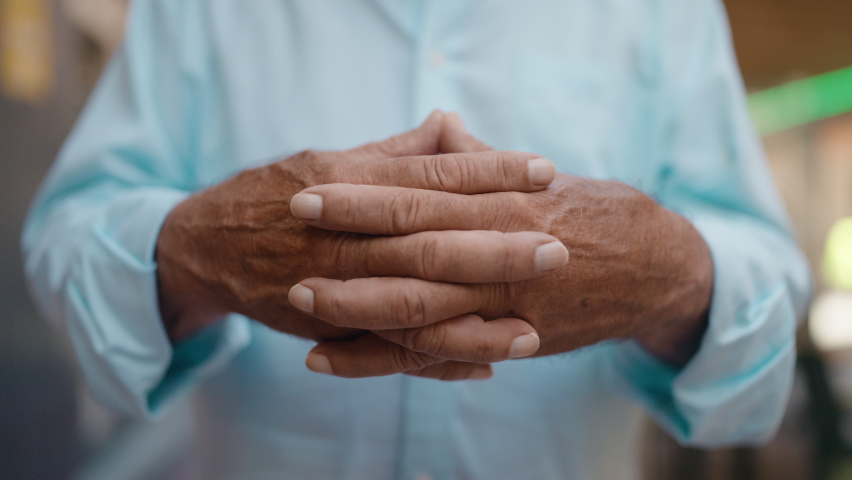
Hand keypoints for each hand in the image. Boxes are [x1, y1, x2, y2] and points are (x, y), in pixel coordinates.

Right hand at [155, 112, 559, 378]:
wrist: (205, 246)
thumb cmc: (276, 192)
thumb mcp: (329, 158)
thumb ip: (394, 150)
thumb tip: (450, 125)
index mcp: (346, 180)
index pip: (429, 176)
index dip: (487, 173)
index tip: (543, 171)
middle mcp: (342, 236)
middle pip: (428, 243)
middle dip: (495, 248)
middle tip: (556, 247)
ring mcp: (332, 287)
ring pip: (412, 308)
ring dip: (474, 321)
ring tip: (532, 328)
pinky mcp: (326, 327)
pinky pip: (386, 351)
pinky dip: (436, 361)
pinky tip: (485, 367)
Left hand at [294, 126, 712, 376]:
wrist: (656, 269)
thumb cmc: (591, 214)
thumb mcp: (540, 182)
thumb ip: (480, 160)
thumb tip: (439, 124)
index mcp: (505, 201)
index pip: (422, 194)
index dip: (364, 194)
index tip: (313, 188)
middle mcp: (504, 250)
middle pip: (413, 248)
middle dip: (349, 241)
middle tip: (288, 232)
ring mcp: (507, 302)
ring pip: (420, 307)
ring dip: (355, 305)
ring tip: (298, 299)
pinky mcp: (511, 340)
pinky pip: (436, 355)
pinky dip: (381, 361)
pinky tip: (330, 359)